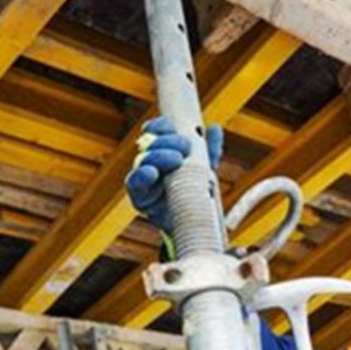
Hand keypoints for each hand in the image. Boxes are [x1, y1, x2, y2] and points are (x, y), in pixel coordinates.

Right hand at [125, 116, 223, 230]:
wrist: (192, 224)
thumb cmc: (195, 193)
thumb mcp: (205, 171)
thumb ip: (209, 151)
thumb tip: (215, 127)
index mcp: (163, 150)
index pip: (156, 131)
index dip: (161, 126)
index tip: (171, 127)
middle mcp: (149, 162)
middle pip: (150, 144)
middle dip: (166, 142)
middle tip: (184, 147)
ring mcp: (143, 180)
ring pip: (142, 161)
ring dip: (158, 157)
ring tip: (176, 159)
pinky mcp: (139, 198)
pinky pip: (135, 185)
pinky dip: (142, 176)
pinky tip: (151, 172)